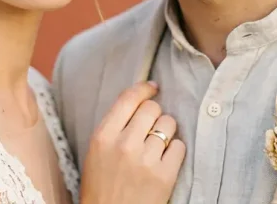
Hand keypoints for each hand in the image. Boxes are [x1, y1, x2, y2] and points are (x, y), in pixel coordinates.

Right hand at [80, 81, 184, 203]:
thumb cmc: (102, 188)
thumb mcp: (96, 153)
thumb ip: (114, 128)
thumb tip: (139, 102)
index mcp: (103, 136)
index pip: (128, 99)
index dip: (144, 89)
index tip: (153, 88)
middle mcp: (124, 144)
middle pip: (152, 108)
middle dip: (155, 114)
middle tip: (152, 127)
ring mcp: (146, 160)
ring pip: (168, 125)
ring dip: (166, 132)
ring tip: (158, 146)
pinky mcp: (164, 175)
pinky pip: (179, 147)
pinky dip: (175, 151)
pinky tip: (165, 160)